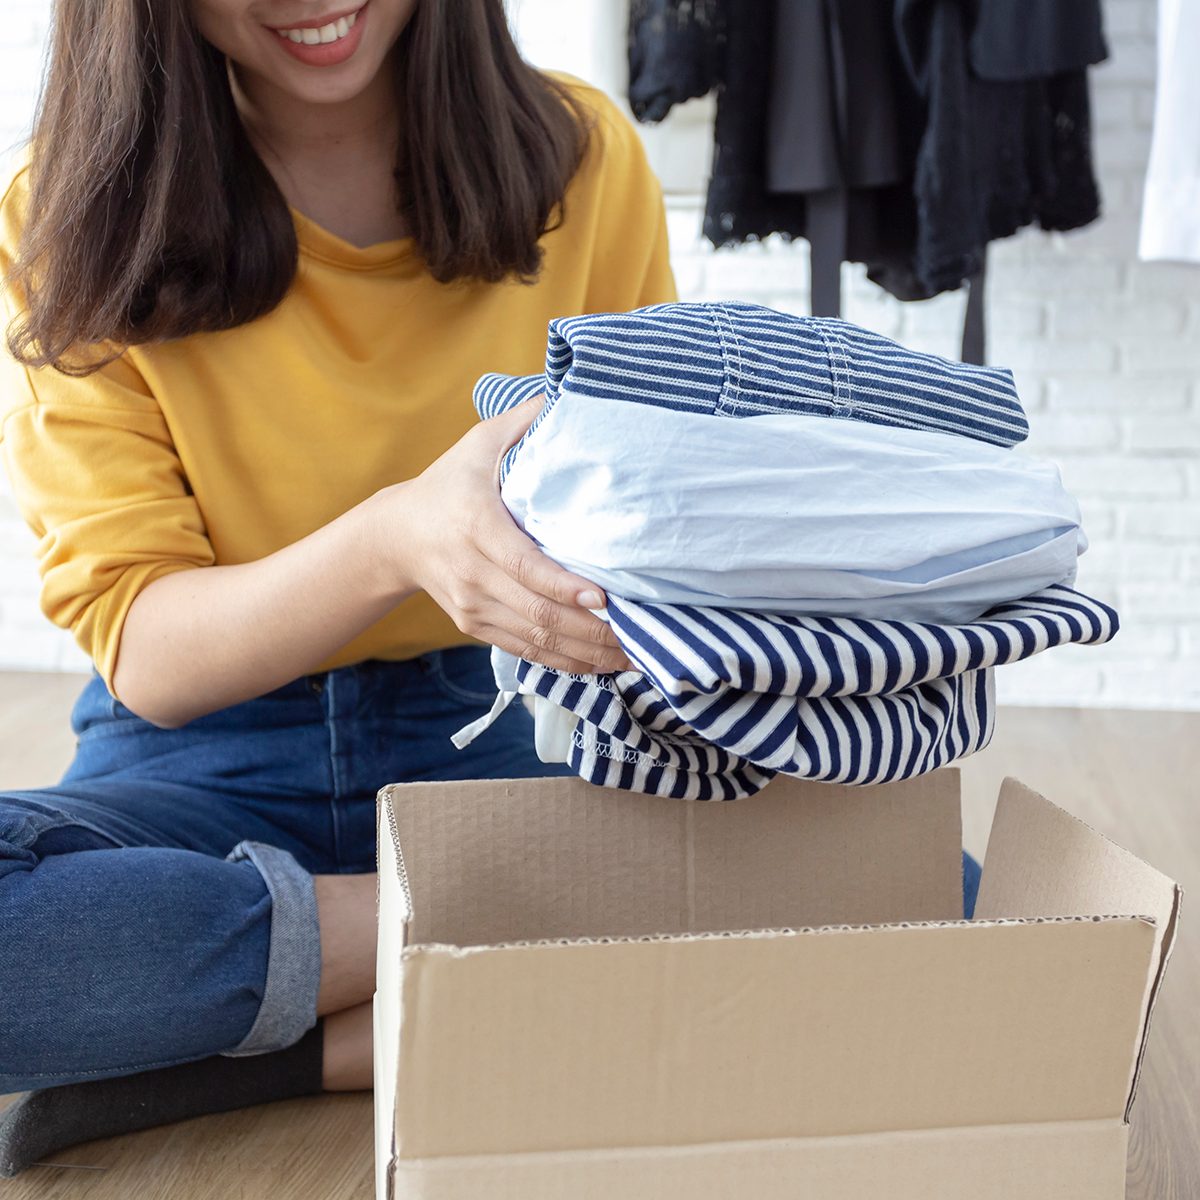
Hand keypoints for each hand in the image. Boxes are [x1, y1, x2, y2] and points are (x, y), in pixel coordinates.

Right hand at [383, 397, 630, 674]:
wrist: (395, 536)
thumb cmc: (448, 483)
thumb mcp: (478, 443)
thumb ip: (523, 421)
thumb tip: (568, 392)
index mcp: (476, 527)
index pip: (523, 565)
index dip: (564, 586)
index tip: (604, 597)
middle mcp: (473, 573)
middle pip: (537, 614)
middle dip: (592, 631)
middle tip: (640, 637)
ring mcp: (473, 606)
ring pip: (536, 641)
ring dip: (587, 654)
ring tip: (634, 657)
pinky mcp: (476, 625)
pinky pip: (526, 652)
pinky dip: (567, 664)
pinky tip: (603, 665)